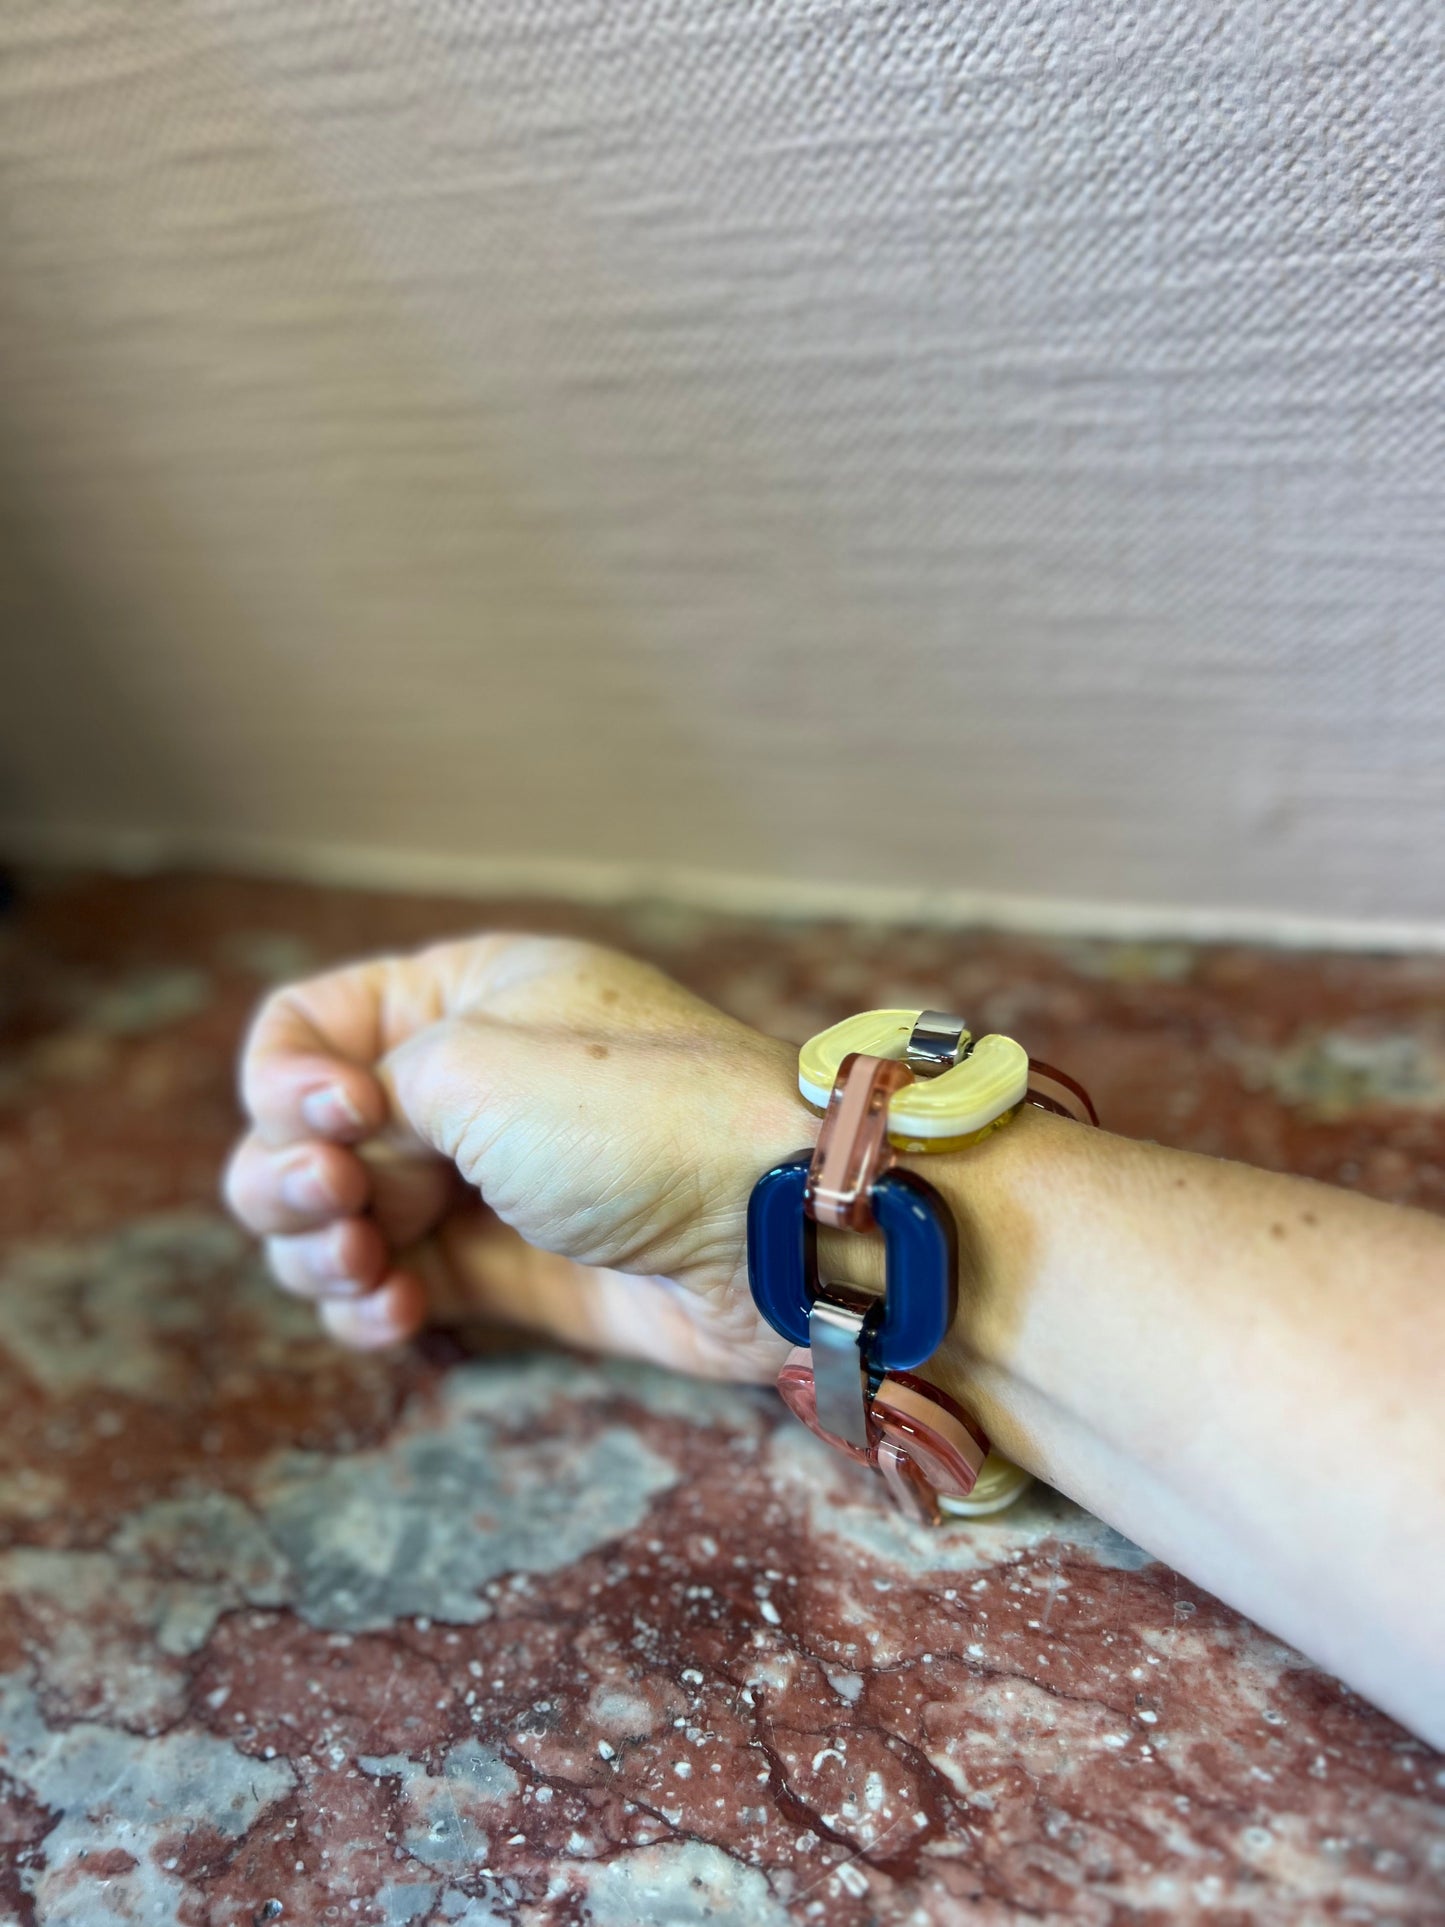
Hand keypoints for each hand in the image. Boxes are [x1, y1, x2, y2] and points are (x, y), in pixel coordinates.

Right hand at [223, 934, 804, 1378]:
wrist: (772, 1229)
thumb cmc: (632, 1118)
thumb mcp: (470, 1065)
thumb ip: (362, 1097)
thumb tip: (336, 1147)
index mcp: (460, 995)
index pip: (308, 1025)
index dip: (286, 1081)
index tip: (336, 1123)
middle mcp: (463, 1082)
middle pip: (303, 1133)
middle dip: (291, 1178)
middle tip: (342, 1205)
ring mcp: (484, 1181)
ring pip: (336, 1221)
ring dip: (319, 1252)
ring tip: (369, 1269)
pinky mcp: (507, 1272)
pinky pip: (394, 1288)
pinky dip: (370, 1307)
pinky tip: (395, 1315)